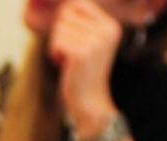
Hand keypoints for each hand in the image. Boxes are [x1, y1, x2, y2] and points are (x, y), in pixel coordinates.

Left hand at [48, 0, 121, 138]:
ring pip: (59, 28)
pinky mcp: (82, 54)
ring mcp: (96, 42)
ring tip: (69, 61)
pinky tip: (65, 65)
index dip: (66, 19)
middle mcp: (107, 31)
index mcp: (111, 26)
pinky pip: (57, 42)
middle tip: (71, 53)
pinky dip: (55, 54)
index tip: (72, 39)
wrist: (90, 104)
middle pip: (66, 14)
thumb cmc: (84, 74)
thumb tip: (65, 4)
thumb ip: (80, 22)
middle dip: (61, 34)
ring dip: (58, 45)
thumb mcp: (88, 43)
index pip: (78, 3)